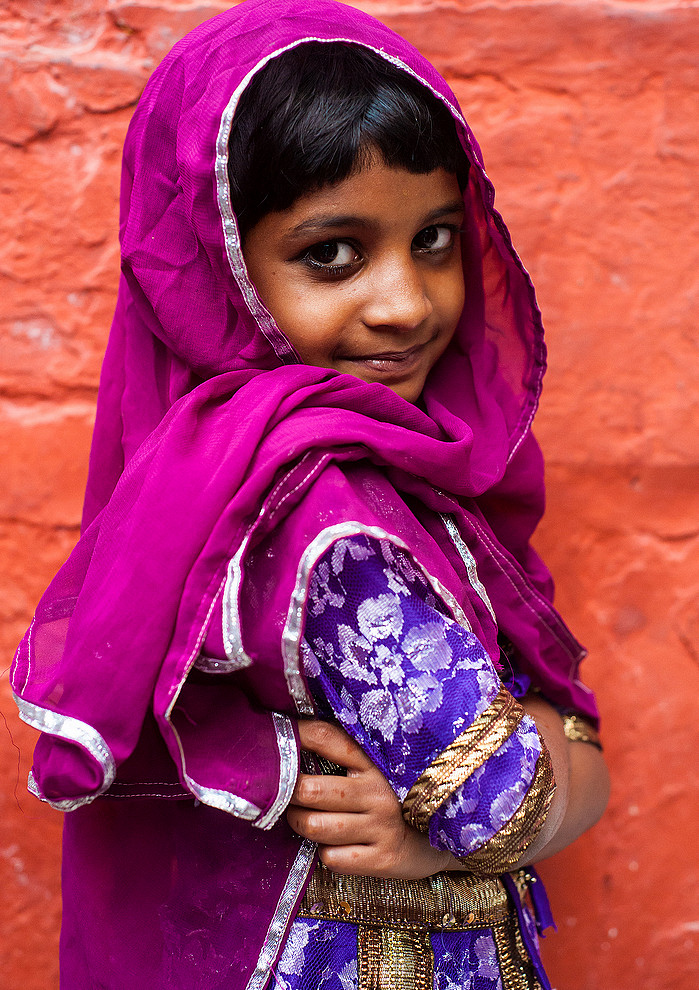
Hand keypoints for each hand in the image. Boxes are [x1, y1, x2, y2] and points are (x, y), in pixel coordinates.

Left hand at [287, 720, 458, 878]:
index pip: (324, 736)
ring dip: (301, 824)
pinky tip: (336, 846)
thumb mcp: (376, 769)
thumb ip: (341, 753)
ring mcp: (381, 825)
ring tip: (305, 820)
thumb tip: (290, 738)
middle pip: (310, 788)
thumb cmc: (393, 798)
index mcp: (372, 760)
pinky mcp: (383, 859)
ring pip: (315, 826)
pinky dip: (327, 854)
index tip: (272, 742)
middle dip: (289, 795)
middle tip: (287, 797)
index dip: (293, 736)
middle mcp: (377, 790)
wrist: (442, 839)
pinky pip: (333, 858)